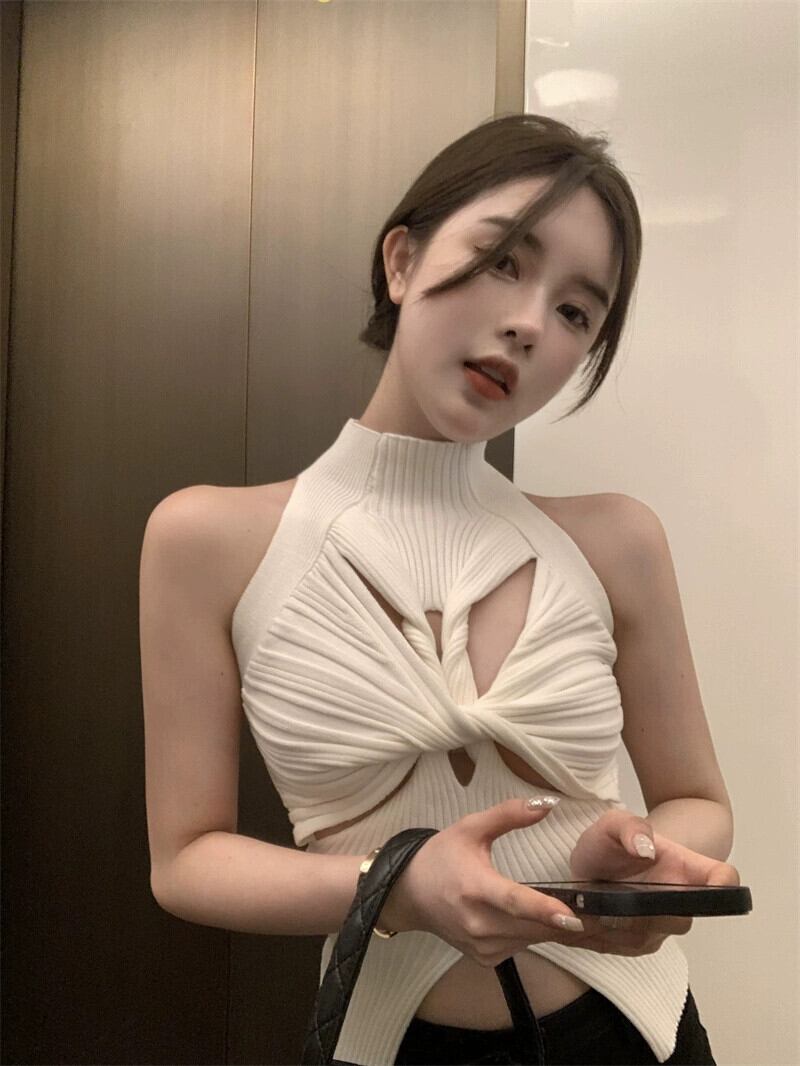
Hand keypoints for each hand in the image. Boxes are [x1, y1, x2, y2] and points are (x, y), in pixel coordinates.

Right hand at [378, 796, 598, 967]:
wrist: (409, 894)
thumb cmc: (441, 857)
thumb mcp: (471, 827)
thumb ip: (509, 814)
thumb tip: (548, 805)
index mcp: (474, 888)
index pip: (514, 902)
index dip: (544, 909)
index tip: (574, 915)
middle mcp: (477, 923)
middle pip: (531, 925)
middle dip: (562, 917)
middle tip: (597, 908)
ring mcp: (481, 946)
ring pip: (530, 938)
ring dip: (549, 925)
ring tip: (568, 909)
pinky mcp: (485, 958)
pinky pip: (520, 946)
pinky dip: (532, 933)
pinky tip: (533, 918)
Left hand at [564, 808, 740, 956]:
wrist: (596, 862)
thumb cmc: (613, 841)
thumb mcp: (613, 823)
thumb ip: (630, 827)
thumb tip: (644, 847)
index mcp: (686, 867)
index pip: (723, 879)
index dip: (724, 886)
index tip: (713, 887)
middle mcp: (681, 902)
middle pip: (677, 918)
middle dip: (638, 912)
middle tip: (601, 899)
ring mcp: (661, 927)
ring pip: (642, 937)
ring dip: (610, 927)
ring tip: (580, 908)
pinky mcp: (638, 943)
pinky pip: (620, 948)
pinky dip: (596, 937)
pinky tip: (575, 922)